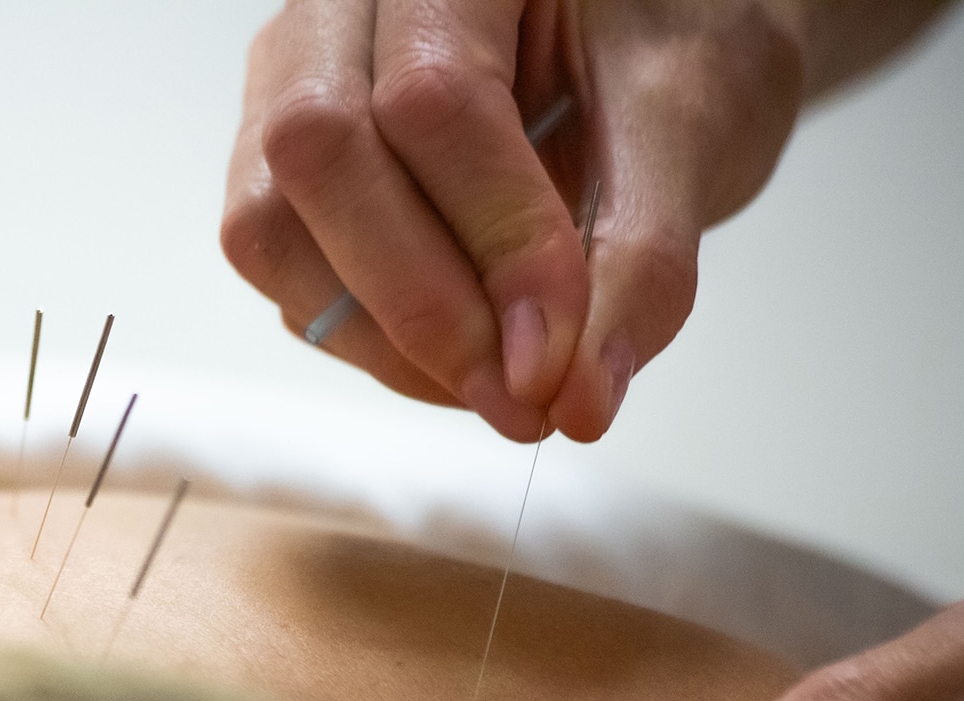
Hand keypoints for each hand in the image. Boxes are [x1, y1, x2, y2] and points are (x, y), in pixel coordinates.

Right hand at [220, 0, 804, 439]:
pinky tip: (465, 355)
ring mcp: (289, 88)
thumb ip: (640, 255)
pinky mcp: (278, 177)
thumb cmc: (675, 44)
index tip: (559, 357)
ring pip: (268, 227)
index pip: (432, 97)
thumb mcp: (695, 124)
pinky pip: (285, 278)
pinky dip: (372, 344)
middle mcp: (339, 8)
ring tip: (501, 387)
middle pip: (316, 153)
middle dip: (418, 303)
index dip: (494, 240)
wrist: (652, 44)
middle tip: (520, 398)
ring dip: (382, 338)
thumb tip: (576, 398)